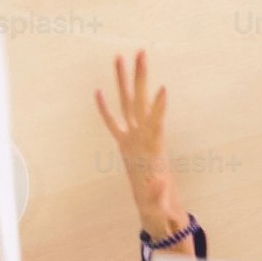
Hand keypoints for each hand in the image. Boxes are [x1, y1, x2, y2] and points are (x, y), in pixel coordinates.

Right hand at [95, 50, 186, 235]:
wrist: (158, 208)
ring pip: (128, 104)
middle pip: (141, 103)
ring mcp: (134, 139)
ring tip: (120, 57)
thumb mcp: (159, 205)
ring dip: (124, 82)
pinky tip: (98, 91)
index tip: (163, 89)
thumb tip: (158, 185)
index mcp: (153, 151)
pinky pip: (112, 123)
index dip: (159, 109)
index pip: (156, 126)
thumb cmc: (160, 207)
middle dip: (140, 78)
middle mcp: (144, 138)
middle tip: (141, 53)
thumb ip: (158, 196)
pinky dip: (104, 108)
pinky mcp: (125, 144)